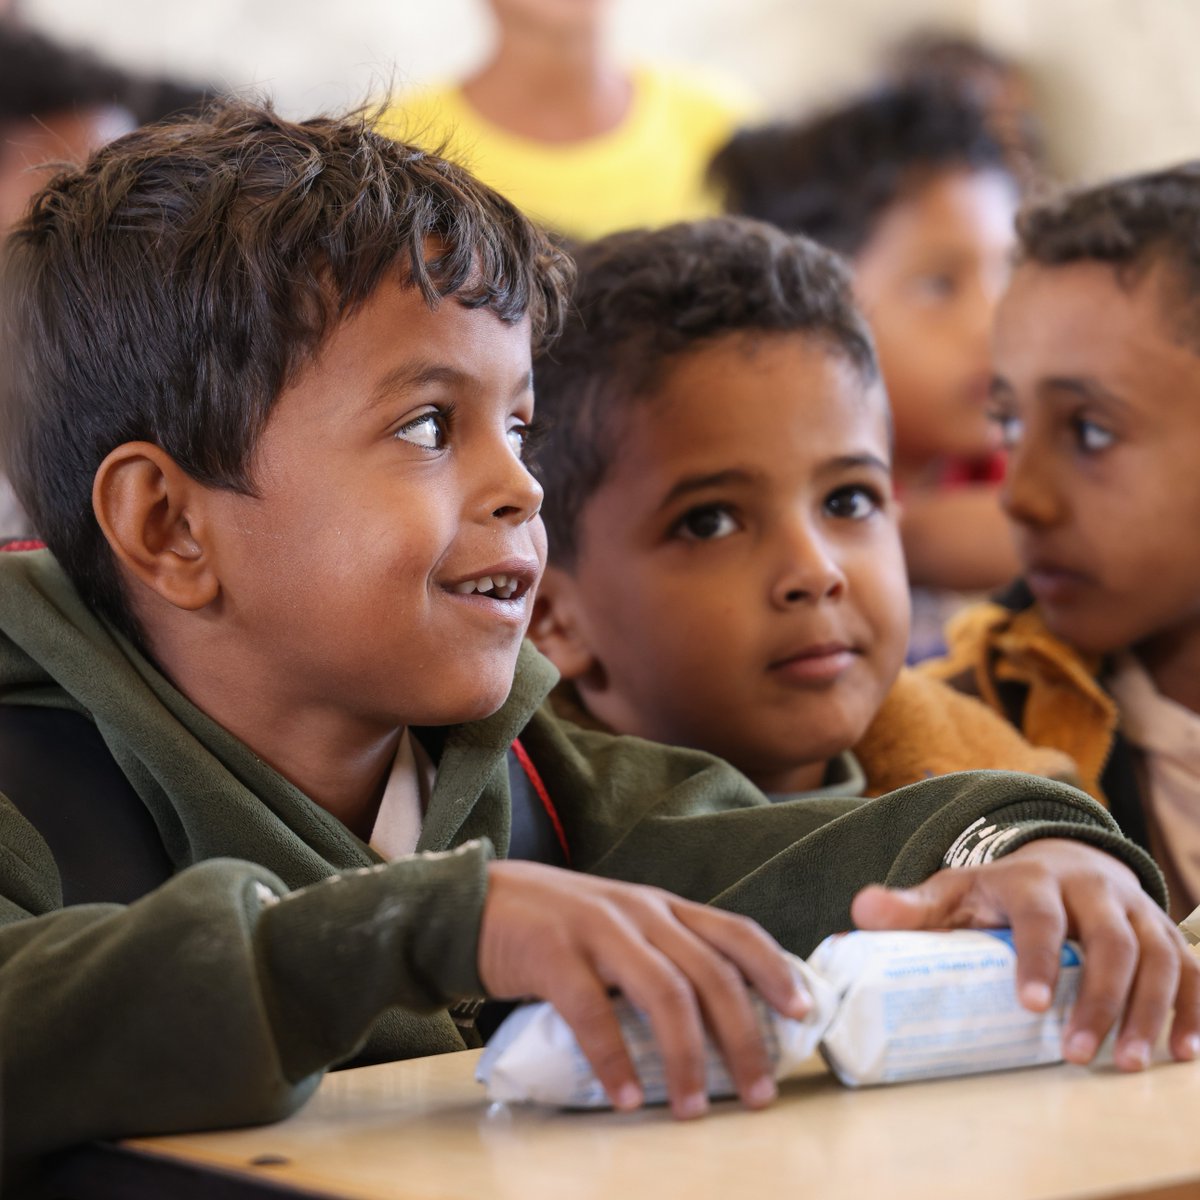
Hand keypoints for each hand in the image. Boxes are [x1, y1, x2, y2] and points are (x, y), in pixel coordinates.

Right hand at [479, 860, 810, 1118]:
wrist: (472, 901)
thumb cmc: (552, 925)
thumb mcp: (616, 925)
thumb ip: (656, 954)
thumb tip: (710, 1020)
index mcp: (659, 906)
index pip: (734, 930)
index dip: (775, 969)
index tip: (803, 1013)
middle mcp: (639, 911)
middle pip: (710, 973)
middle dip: (743, 1036)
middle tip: (759, 1092)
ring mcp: (596, 928)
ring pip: (664, 993)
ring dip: (686, 1058)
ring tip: (693, 1109)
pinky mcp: (553, 953)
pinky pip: (593, 1013)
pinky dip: (614, 1060)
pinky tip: (626, 1097)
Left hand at [850, 838, 1199, 1071]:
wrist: (1059, 857)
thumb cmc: (997, 889)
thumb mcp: (951, 890)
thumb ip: (911, 906)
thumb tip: (859, 911)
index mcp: (1033, 878)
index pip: (1038, 914)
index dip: (1036, 956)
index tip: (1030, 1006)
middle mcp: (1091, 888)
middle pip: (1108, 940)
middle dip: (1097, 998)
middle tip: (1075, 1054)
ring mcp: (1134, 908)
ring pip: (1158, 955)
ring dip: (1147, 1011)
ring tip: (1125, 1063)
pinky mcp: (1163, 931)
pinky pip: (1193, 967)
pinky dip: (1194, 1008)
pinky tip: (1183, 1052)